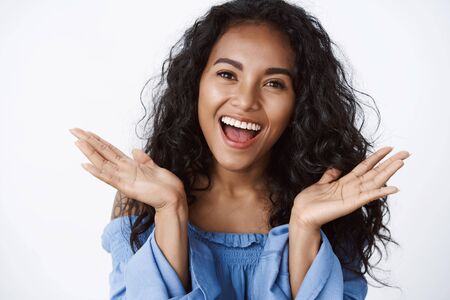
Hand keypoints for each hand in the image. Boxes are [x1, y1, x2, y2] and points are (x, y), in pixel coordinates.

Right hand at [70, 128, 185, 210]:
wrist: (174, 198)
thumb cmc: (166, 185)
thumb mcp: (154, 167)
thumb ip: (143, 159)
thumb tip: (135, 150)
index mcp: (130, 166)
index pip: (110, 150)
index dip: (98, 141)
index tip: (86, 132)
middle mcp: (123, 171)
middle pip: (102, 153)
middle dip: (88, 142)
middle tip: (73, 131)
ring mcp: (124, 179)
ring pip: (102, 163)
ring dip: (89, 153)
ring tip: (77, 142)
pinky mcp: (127, 187)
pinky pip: (109, 178)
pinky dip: (97, 172)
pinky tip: (86, 165)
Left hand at [291, 146, 410, 229]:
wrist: (302, 214)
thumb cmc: (310, 201)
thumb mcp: (321, 183)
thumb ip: (330, 175)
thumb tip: (336, 165)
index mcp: (345, 182)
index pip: (365, 166)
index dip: (376, 157)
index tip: (388, 148)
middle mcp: (352, 188)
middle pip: (375, 172)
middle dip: (389, 162)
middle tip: (405, 153)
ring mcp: (353, 196)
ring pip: (375, 181)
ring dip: (389, 172)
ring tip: (401, 162)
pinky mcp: (351, 204)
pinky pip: (369, 196)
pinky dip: (381, 192)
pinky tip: (393, 188)